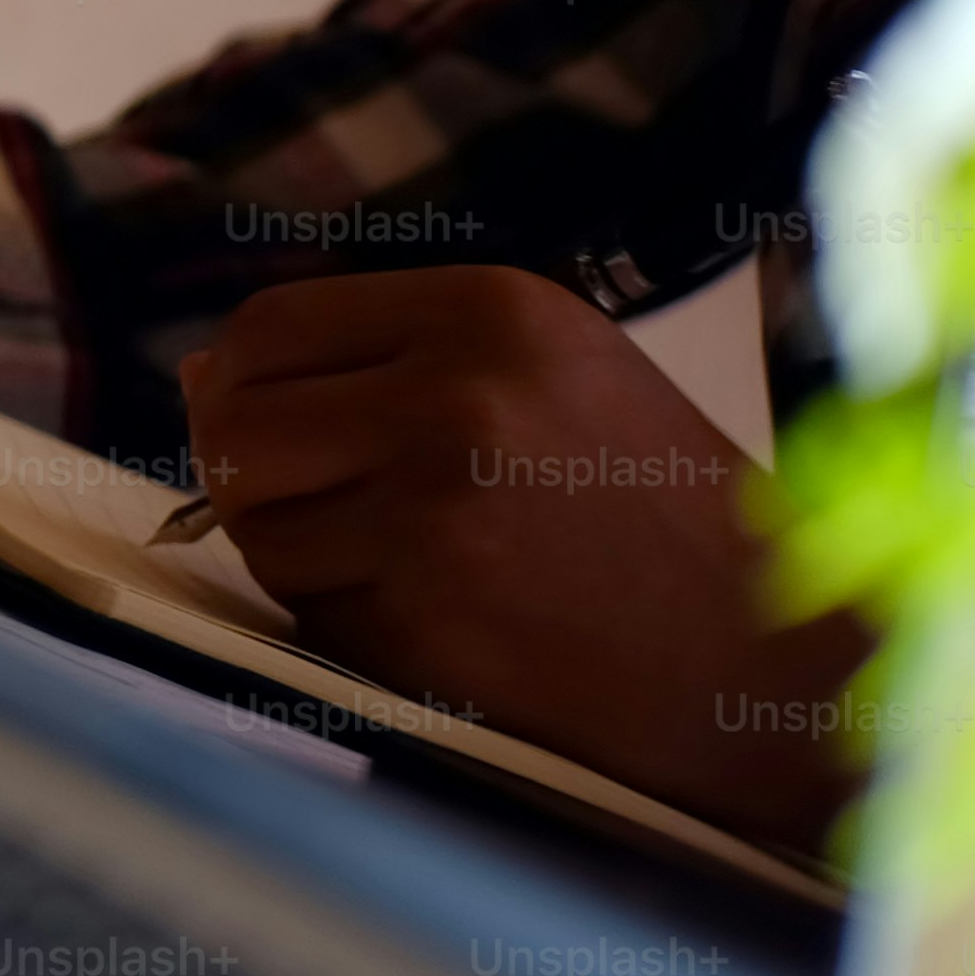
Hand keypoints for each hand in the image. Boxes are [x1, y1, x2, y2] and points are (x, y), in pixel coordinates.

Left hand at [181, 267, 870, 852]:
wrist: (773, 664)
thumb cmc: (655, 514)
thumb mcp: (548, 377)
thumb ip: (383, 358)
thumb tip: (201, 376)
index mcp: (487, 312)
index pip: (268, 326)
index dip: (241, 382)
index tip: (263, 422)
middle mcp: (453, 395)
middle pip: (237, 426)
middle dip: (253, 477)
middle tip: (328, 512)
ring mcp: (434, 510)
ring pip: (261, 527)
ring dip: (306, 557)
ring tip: (420, 569)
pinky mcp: (426, 616)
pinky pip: (310, 611)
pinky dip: (349, 624)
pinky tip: (446, 624)